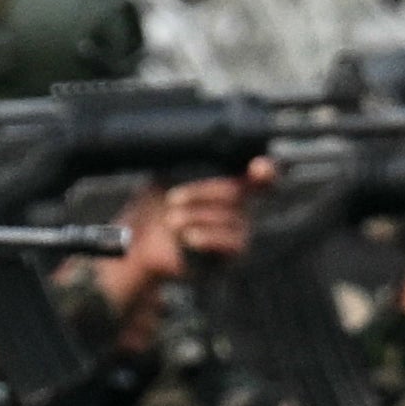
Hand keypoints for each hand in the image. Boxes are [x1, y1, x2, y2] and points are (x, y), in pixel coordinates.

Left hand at [94, 160, 274, 314]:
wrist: (139, 246)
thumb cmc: (153, 208)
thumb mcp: (164, 177)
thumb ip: (184, 163)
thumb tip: (194, 148)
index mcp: (229, 184)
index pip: (261, 176)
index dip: (265, 170)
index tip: (258, 168)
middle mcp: (241, 208)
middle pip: (236, 191)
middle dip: (199, 192)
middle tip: (171, 199)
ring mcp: (239, 233)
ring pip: (227, 217)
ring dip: (191, 217)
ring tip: (171, 223)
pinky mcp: (232, 257)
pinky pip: (229, 243)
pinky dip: (203, 237)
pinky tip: (187, 238)